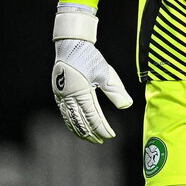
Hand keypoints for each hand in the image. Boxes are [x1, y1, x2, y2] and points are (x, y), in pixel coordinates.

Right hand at [52, 9, 132, 143]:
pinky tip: (77, 126)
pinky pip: (65, 113)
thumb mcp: (106, 73)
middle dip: (91, 133)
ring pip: (70, 120)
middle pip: (80, 122)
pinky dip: (72, 122)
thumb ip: (116, 91)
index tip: (110, 136)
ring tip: (90, 138)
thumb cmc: (90, 58)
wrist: (71, 45)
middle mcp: (69, 97)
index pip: (93, 118)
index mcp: (81, 93)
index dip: (102, 129)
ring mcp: (61, 96)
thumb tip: (126, 106)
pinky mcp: (58, 94)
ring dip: (80, 131)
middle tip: (101, 141)